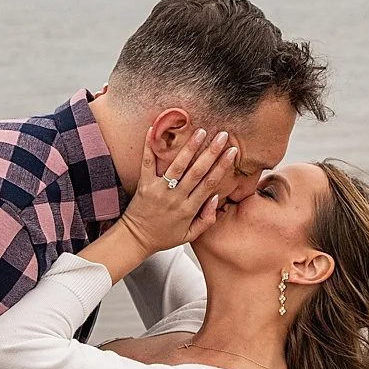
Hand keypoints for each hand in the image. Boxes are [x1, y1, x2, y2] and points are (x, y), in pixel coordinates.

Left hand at [118, 127, 238, 254]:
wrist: (137, 239)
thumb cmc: (163, 236)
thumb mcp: (189, 236)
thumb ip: (206, 220)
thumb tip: (216, 198)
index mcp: (189, 209)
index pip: (209, 184)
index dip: (222, 166)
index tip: (232, 151)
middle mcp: (176, 198)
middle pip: (197, 172)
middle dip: (211, 152)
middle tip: (222, 135)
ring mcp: (159, 190)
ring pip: (178, 166)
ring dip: (190, 147)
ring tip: (200, 131)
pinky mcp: (145, 184)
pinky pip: (147, 163)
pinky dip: (150, 146)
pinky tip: (154, 129)